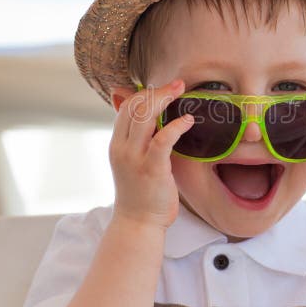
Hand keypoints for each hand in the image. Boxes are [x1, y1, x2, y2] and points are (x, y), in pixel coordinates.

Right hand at [108, 78, 194, 228]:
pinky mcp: (151, 169)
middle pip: (135, 106)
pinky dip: (176, 126)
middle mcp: (122, 148)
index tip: (165, 87)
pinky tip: (188, 121)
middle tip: (178, 84)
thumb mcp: (134, 160)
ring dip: (164, 99)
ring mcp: (134, 158)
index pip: (126, 106)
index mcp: (117, 143)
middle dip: (157, 91)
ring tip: (182, 92)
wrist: (138, 223)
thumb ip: (139, 138)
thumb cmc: (141, 192)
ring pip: (144, 117)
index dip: (145, 92)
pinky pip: (162, 139)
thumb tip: (149, 116)